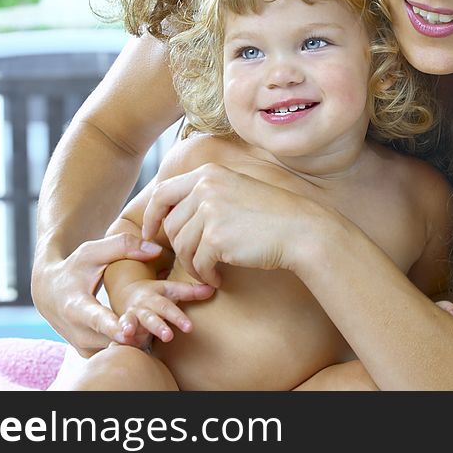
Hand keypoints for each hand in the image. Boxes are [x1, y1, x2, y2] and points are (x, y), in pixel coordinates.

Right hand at [31, 232, 163, 356]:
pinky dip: (132, 344)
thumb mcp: (93, 253)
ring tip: (163, 332)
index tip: (128, 332)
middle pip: (113, 339)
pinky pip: (115, 353)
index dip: (112, 327)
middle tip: (167, 331)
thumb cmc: (73, 269)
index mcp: (76, 307)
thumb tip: (156, 249)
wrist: (48, 293)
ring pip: (118, 349)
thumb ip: (123, 246)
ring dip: (139, 340)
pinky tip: (147, 332)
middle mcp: (78, 333)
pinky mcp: (90, 354)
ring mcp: (84, 347)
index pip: (95, 320)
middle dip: (139, 333)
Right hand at [114, 279, 215, 349]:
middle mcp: (144, 304)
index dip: (178, 317)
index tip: (189, 328)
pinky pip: (118, 329)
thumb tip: (213, 288)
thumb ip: (191, 292)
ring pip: (133, 320)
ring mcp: (132, 314)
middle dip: (159, 325)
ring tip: (130, 333)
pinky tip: (120, 339)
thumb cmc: (157, 295)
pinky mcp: (123, 325)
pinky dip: (119, 334)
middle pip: (152, 314)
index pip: (169, 306)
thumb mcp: (172, 291)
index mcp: (157, 295)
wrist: (129, 294)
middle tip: (168, 336)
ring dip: (131, 326)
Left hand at [142, 164, 332, 285]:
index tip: (151, 233)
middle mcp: (205, 187)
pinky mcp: (216, 237)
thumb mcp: (235, 191)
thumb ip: (205, 195)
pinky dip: (205, 276)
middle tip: (196, 262)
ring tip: (211, 271)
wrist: (301, 230)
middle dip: (180, 248)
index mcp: (208, 173)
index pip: (163, 193)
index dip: (151, 215)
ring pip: (183, 247)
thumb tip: (171, 215)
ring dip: (194, 265)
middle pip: (171, 225)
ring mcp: (210, 211)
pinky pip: (198, 264)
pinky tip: (219, 279)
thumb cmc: (272, 215)